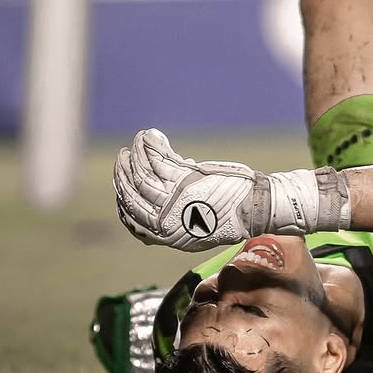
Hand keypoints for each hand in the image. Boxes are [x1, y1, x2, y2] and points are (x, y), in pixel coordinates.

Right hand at [114, 129, 267, 250]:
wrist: (252, 209)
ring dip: (135, 157)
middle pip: (133, 195)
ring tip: (134, 144)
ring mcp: (173, 199)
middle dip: (123, 176)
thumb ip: (178, 218)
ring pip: (142, 175)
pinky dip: (150, 146)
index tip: (120, 191)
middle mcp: (165, 221)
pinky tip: (149, 136)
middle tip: (121, 158)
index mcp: (168, 236)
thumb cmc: (232, 216)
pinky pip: (158, 160)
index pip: (134, 222)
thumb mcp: (199, 228)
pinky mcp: (183, 180)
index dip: (124, 204)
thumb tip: (165, 194)